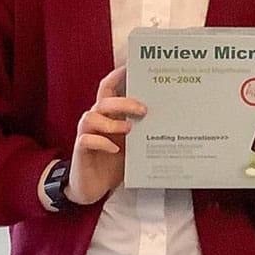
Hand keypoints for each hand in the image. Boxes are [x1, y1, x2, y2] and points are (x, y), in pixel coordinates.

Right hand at [66, 65, 144, 205]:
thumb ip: (143, 130)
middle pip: (104, 102)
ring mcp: (86, 135)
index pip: (107, 89)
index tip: (131, 66)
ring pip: (91, 117)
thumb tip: (173, 118)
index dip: (116, 76)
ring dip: (112, 122)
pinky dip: (102, 142)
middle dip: (124, 102)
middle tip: (144, 110)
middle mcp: (96, 121)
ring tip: (129, 129)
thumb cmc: (115, 162)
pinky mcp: (81, 150)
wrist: (93, 188)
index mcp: (109, 116)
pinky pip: (87, 140)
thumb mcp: (134, 144)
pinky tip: (115, 148)